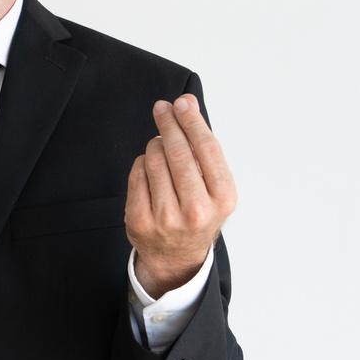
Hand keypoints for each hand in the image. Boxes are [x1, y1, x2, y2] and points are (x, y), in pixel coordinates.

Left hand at [125, 94, 236, 297]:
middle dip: (168, 124)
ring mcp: (166, 218)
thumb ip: (203, 146)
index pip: (206, 149)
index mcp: (222, 199)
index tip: (181, 103)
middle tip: (162, 108)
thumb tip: (187, 103)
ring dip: (155, 146)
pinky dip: (142, 164)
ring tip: (161, 149)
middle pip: (178, 152)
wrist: (177, 257)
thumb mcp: (214, 186)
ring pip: (154, 159)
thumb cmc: (198, 212)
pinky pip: (137, 173)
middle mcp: (197, 210)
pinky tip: (150, 169)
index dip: (192, 121)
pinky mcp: (140, 220)